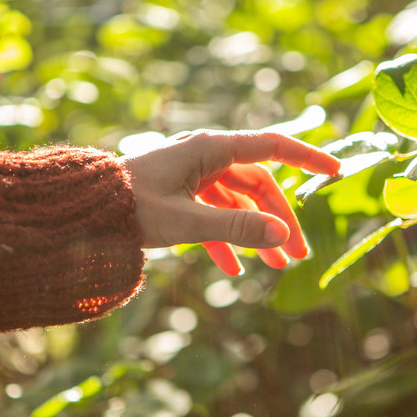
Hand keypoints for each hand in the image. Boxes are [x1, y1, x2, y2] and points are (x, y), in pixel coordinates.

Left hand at [121, 130, 340, 275]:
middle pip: (258, 184)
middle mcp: (206, 156)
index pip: (272, 146)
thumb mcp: (185, 220)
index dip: (307, 157)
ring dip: (256, 233)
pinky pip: (213, 215)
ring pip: (238, 202)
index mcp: (210, 149)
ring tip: (276, 267)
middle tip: (298, 254)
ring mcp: (194, 176)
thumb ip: (235, 227)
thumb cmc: (127, 207)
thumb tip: (282, 235)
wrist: (81, 212)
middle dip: (279, 220)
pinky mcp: (180, 194)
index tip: (336, 170)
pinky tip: (234, 269)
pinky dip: (225, 240)